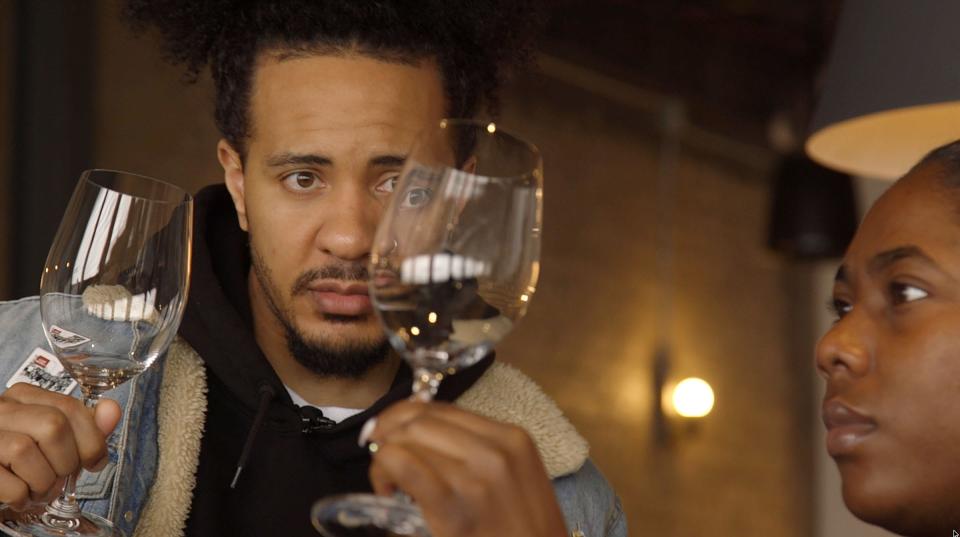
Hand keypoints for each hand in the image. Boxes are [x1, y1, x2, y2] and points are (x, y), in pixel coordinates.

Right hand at [0, 383, 120, 508]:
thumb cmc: (24, 463)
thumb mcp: (58, 442)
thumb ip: (87, 427)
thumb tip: (112, 410)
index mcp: (24, 397)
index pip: (71, 407)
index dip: (92, 439)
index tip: (94, 461)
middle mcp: (1, 410)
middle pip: (52, 426)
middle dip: (66, 461)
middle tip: (59, 477)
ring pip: (24, 450)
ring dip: (43, 482)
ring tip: (39, 489)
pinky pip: (8, 483)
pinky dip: (21, 497)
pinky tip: (20, 496)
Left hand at [367, 401, 566, 536]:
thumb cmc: (520, 534)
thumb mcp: (514, 481)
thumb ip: (477, 453)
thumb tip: (421, 436)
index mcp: (511, 439)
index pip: (443, 409)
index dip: (404, 415)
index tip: (387, 432)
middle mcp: (496, 450)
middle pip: (422, 420)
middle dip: (389, 433)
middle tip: (381, 456)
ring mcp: (476, 477)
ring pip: (408, 438)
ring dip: (385, 456)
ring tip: (389, 481)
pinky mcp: (454, 507)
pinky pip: (404, 466)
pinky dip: (383, 470)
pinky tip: (387, 490)